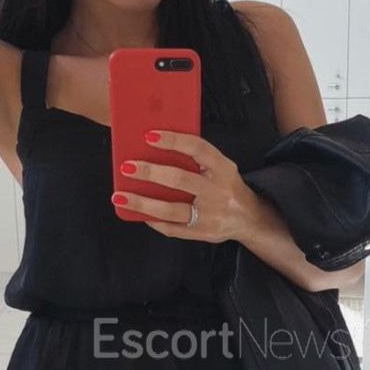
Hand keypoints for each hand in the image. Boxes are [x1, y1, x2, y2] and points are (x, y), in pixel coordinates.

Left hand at [113, 130, 263, 243]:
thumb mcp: (220, 168)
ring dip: (142, 203)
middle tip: (127, 167)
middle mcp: (218, 192)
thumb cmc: (226, 186)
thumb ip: (197, 159)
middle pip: (180, 180)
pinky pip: (171, 228)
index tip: (148, 136)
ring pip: (171, 209)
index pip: (198, 149)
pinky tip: (137, 212)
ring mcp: (210, 216)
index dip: (173, 141)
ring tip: (120, 196)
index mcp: (224, 169)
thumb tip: (155, 147)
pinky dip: (152, 220)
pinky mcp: (202, 234)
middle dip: (150, 172)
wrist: (249, 219)